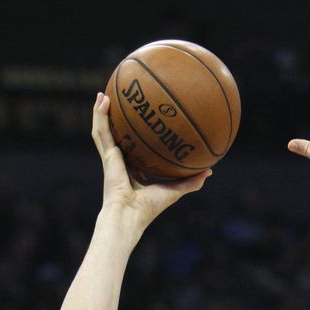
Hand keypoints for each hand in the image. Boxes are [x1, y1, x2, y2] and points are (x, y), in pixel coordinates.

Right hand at [91, 93, 210, 226]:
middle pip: (117, 137)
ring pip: (103, 131)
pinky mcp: (106, 155)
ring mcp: (111, 158)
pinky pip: (101, 131)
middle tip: (119, 104)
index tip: (140, 125)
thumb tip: (210, 171)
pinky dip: (99, 115)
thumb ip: (190, 182)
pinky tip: (103, 98)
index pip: (133, 152)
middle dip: (116, 122)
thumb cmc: (149, 208)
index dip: (135, 139)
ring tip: (102, 94)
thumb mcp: (174, 191)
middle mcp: (119, 163)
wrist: (129, 214)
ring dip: (101, 113)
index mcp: (132, 172)